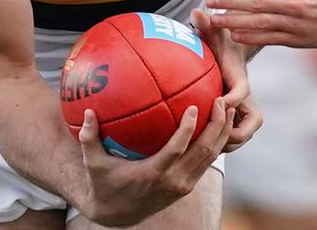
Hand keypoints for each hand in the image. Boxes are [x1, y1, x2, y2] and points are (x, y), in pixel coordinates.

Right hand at [77, 98, 232, 225]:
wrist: (116, 215)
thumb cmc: (103, 184)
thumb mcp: (93, 164)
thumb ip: (89, 138)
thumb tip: (88, 112)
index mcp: (154, 173)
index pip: (178, 149)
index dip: (188, 129)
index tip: (195, 107)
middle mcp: (174, 181)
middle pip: (205, 152)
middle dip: (217, 126)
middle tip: (223, 101)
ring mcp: (183, 185)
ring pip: (211, 158)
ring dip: (222, 133)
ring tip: (229, 109)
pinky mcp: (186, 186)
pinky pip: (206, 163)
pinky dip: (215, 143)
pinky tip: (217, 124)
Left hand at [191, 8, 260, 150]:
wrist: (235, 54)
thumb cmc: (222, 43)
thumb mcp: (215, 33)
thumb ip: (207, 24)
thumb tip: (197, 10)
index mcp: (240, 80)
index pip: (241, 91)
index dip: (231, 100)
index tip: (216, 102)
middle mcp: (246, 99)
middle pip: (251, 124)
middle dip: (233, 132)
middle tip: (208, 134)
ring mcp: (243, 112)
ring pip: (243, 135)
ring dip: (226, 143)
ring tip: (200, 144)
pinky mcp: (236, 120)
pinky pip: (232, 137)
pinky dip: (219, 142)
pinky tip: (195, 143)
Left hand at [206, 0, 316, 46]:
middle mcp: (292, 3)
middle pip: (253, 4)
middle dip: (227, 3)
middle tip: (207, 2)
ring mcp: (295, 24)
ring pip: (259, 24)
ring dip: (234, 23)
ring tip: (214, 22)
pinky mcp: (299, 40)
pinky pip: (271, 39)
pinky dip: (252, 38)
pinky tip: (236, 36)